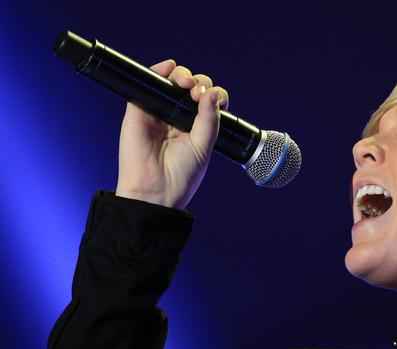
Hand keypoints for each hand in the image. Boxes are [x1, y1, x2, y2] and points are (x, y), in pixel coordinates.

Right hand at [115, 59, 228, 208]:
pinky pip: (147, 84)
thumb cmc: (181, 174)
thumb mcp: (204, 145)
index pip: (209, 101)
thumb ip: (209, 118)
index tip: (214, 99)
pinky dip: (158, 70)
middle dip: (199, 83)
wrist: (155, 190)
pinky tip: (169, 67)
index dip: (214, 94)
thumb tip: (213, 92)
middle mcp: (178, 117)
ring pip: (171, 82)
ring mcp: (158, 112)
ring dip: (182, 75)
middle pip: (192, 87)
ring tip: (186, 83)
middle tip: (198, 93)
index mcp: (196, 126)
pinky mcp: (139, 110)